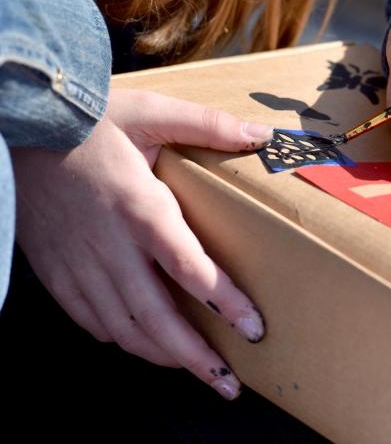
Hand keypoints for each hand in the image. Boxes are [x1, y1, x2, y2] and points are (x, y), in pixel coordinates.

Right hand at [12, 89, 273, 399]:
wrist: (16, 122)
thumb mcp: (151, 111)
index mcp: (139, 207)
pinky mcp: (54, 266)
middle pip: (156, 316)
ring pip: (122, 326)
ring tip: (194, 371)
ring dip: (161, 356)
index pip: (188, 267)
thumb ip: (207, 125)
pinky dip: (117, 337)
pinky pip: (86, 317)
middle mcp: (108, 244)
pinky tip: (138, 343)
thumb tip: (262, 135)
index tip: (252, 327)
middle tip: (228, 383)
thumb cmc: (87, 118)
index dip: (223, 302)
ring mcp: (77, 261)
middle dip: (195, 357)